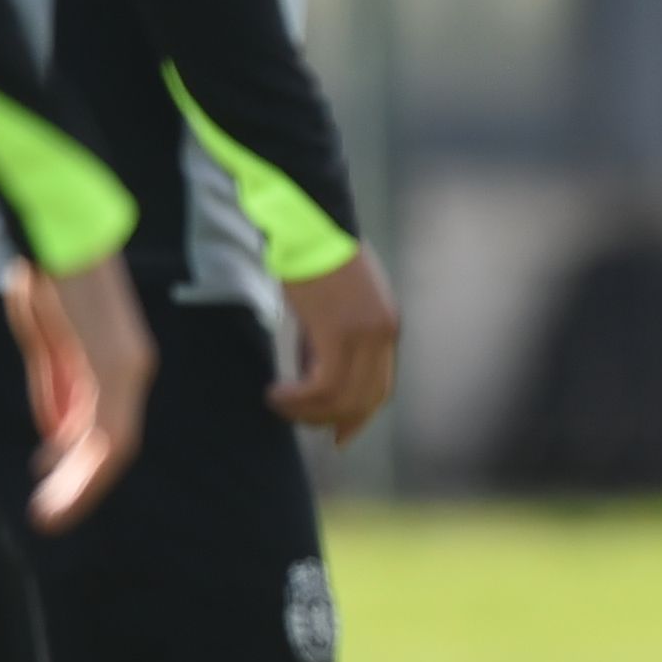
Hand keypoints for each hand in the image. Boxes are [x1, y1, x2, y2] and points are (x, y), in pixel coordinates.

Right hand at [4, 253, 153, 530]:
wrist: (59, 234)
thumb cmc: (51, 274)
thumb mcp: (47, 339)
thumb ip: (55, 385)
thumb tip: (55, 434)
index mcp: (117, 362)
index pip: (105, 427)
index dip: (78, 461)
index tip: (48, 480)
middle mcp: (132, 369)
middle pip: (113, 444)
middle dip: (80, 484)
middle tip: (50, 516)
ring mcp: (127, 370)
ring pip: (112, 448)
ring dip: (80, 487)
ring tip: (51, 516)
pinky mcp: (115, 367)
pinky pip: (106, 431)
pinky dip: (85, 468)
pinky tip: (62, 491)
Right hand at [271, 249, 403, 439]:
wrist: (309, 225)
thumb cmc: (314, 259)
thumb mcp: (333, 306)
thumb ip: (329, 340)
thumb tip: (312, 374)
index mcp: (385, 328)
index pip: (380, 389)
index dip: (358, 417)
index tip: (338, 436)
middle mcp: (383, 335)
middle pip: (364, 400)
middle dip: (329, 420)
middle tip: (296, 420)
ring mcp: (365, 335)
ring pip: (342, 399)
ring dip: (306, 411)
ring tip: (277, 402)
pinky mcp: (340, 333)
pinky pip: (322, 385)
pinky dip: (297, 398)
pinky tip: (276, 392)